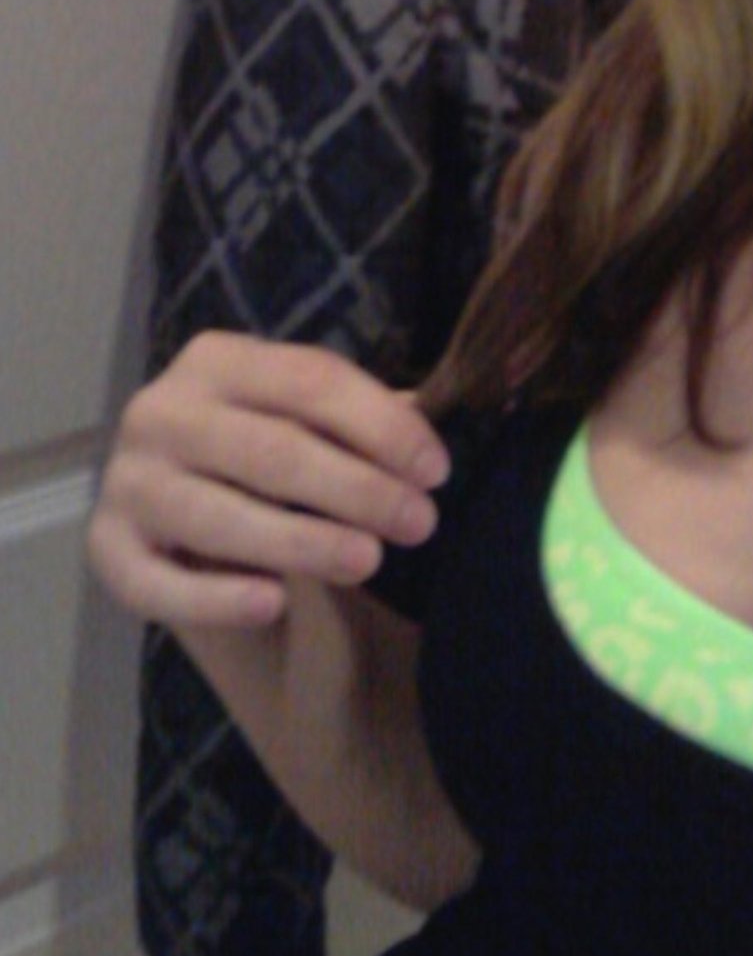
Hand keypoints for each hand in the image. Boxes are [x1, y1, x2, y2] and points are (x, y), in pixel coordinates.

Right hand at [87, 331, 449, 628]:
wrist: (179, 510)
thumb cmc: (266, 451)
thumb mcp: (310, 418)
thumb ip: (365, 416)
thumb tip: (437, 427)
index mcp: (217, 360)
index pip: (310, 381)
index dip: (381, 426)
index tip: (436, 471)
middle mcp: (160, 410)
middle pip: (272, 450)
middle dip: (356, 489)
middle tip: (420, 523)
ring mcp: (127, 481)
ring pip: (220, 516)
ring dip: (302, 542)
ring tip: (369, 560)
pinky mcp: (105, 551)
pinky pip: (158, 583)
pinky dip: (215, 597)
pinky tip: (273, 604)